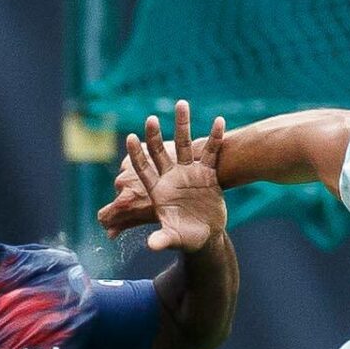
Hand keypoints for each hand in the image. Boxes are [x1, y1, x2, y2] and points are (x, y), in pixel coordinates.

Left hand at [103, 101, 225, 249]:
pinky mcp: (207, 173)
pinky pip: (211, 152)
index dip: (137, 155)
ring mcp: (189, 172)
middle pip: (161, 152)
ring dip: (183, 125)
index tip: (130, 138)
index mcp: (158, 190)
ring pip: (184, 144)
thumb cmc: (186, 238)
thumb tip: (152, 245)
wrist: (206, 235)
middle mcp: (171, 177)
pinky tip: (219, 121)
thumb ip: (163, 239)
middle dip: (155, 136)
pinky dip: (215, 138)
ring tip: (181, 103)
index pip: (144, 170)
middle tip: (151, 118)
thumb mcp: (174, 238)